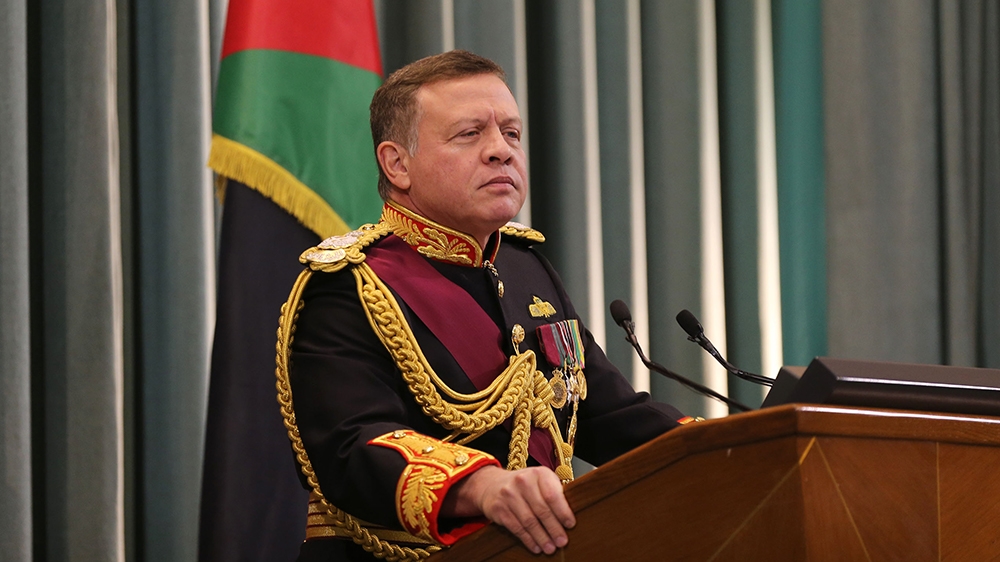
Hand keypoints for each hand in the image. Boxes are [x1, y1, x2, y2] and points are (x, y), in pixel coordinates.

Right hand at [442, 465, 575, 554]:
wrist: (492, 485)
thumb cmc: (525, 486)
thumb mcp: (541, 482)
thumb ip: (555, 493)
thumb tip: (570, 518)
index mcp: (539, 474)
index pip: (552, 494)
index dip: (562, 511)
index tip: (570, 524)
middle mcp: (522, 481)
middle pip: (541, 510)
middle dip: (554, 528)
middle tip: (562, 542)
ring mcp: (509, 495)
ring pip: (529, 521)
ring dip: (541, 537)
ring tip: (550, 548)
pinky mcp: (499, 508)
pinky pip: (516, 527)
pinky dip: (528, 539)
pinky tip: (536, 546)